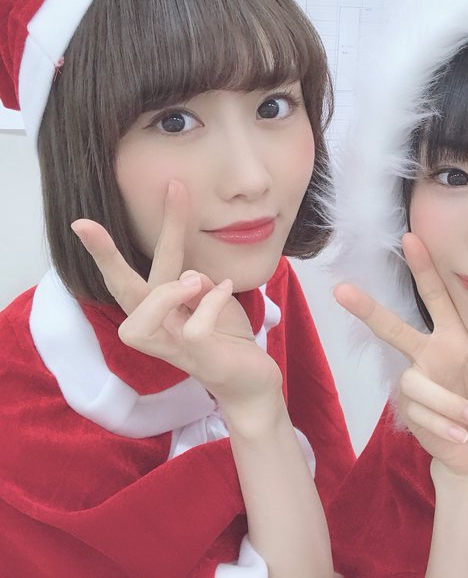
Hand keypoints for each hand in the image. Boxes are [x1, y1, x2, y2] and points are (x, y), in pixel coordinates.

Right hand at [71, 181, 281, 420]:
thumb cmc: (228, 335)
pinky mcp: (198, 358)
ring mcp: (174, 347)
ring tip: (193, 280)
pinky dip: (211, 303)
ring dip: (166, 292)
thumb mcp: (214, 297)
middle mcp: (158, 328)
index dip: (107, 251)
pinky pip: (194, 329)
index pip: (129, 277)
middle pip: (122, 292)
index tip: (82, 222)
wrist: (253, 379)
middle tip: (84, 223)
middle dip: (104, 256)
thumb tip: (188, 275)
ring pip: (141, 321)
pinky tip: (227, 290)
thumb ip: (198, 282)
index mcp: (159, 309)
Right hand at [334, 233, 467, 479]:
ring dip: (448, 406)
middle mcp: (430, 354)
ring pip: (415, 382)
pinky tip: (459, 437)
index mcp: (456, 340)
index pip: (438, 299)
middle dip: (369, 309)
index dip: (424, 269)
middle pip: (395, 328)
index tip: (410, 238)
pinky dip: (443, 427)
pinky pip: (419, 412)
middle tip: (341, 290)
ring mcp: (415, 380)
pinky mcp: (406, 407)